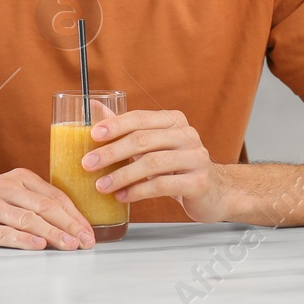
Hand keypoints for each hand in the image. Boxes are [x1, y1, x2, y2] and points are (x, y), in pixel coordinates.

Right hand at [0, 169, 96, 249]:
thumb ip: (34, 201)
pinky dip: (22, 239)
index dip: (75, 215)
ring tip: (70, 245)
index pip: (54, 196)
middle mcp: (4, 187)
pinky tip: (38, 245)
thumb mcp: (8, 191)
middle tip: (86, 241)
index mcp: (19, 177)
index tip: (90, 232)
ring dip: (53, 233)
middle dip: (70, 225)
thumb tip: (70, 222)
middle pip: (45, 206)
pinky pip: (1, 232)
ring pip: (27, 219)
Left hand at [82, 109, 232, 222]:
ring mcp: (195, 157)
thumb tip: (96, 107)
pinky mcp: (198, 182)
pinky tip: (123, 196)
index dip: (116, 125)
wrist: (215, 192)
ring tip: (101, 186)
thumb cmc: (178, 167)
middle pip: (143, 139)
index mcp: (174, 121)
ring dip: (122, 175)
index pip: (140, 118)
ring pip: (152, 163)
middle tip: (88, 164)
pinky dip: (138, 191)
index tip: (93, 135)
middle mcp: (187, 135)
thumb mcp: (154, 145)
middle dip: (112, 152)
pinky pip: (163, 185)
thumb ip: (127, 129)